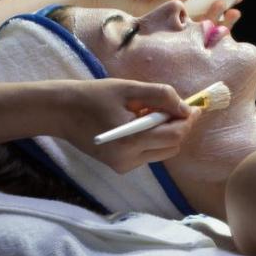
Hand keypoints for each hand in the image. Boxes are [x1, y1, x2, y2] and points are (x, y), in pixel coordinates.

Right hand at [58, 78, 199, 173]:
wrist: (61, 112)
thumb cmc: (92, 96)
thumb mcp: (128, 88)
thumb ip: (161, 96)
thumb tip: (187, 108)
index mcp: (130, 141)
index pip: (174, 136)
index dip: (188, 121)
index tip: (195, 107)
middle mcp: (129, 160)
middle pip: (172, 147)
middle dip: (178, 127)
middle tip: (173, 107)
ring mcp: (124, 166)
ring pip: (162, 152)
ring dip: (165, 133)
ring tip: (150, 113)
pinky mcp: (120, 167)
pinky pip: (148, 154)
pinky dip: (152, 139)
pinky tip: (138, 124)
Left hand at [86, 0, 242, 27]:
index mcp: (171, 5)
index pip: (202, 11)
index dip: (221, 7)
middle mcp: (167, 16)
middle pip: (202, 22)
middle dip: (223, 17)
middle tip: (237, 6)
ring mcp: (159, 18)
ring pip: (192, 21)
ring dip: (211, 14)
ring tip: (226, 3)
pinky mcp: (148, 14)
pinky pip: (171, 6)